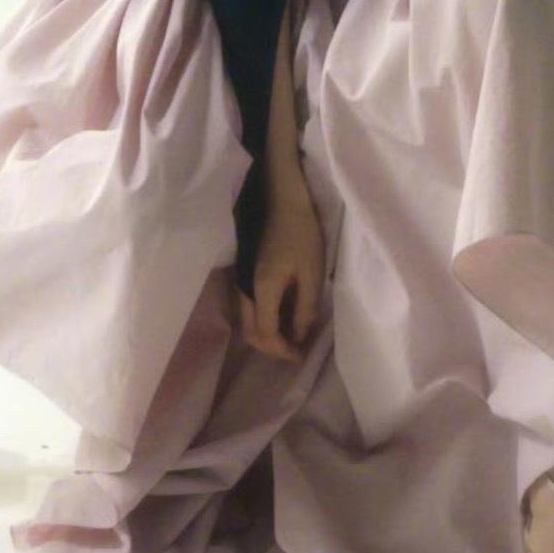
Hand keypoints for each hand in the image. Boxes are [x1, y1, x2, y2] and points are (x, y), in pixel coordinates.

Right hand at [237, 192, 325, 361]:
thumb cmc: (301, 233)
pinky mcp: (245, 272)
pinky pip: (249, 306)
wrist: (281, 197)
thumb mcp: (312, 273)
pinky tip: (284, 312)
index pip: (266, 335)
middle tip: (296, 348)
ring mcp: (241, 280)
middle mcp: (244, 290)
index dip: (283, 350)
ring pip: (248, 320)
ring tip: (293, 332)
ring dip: (268, 333)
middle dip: (273, 347)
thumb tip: (299, 335)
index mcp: (262, 291)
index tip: (301, 355)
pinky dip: (264, 318)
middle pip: (251, 332)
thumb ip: (305, 309)